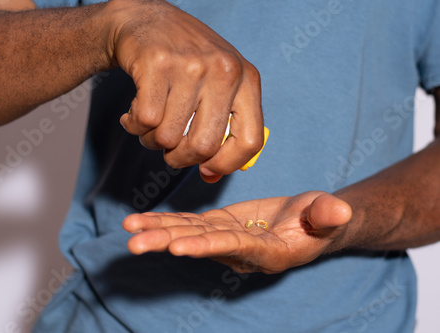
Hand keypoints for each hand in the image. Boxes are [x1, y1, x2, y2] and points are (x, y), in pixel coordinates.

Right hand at [107, 0, 263, 182]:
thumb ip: (220, 128)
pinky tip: (133, 112)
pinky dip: (134, 125)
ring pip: (168, 137)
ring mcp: (191, 66)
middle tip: (169, 149)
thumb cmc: (185, 63)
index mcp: (247, 80)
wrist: (147, 20)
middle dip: (179, 158)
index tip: (206, 168)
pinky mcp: (157, 63)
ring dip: (152, 140)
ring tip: (150, 122)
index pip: (251, 141)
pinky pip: (144, 120)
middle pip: (203, 147)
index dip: (227, 164)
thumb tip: (210, 175)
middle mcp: (224, 71)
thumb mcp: (217, 86)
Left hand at [123, 191, 351, 273]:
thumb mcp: (328, 215)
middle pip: (200, 244)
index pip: (233, 246)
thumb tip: (340, 211)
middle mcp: (240, 250)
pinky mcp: (219, 225)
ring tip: (128, 229)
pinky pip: (188, 224)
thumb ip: (328, 215)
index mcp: (267, 251)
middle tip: (135, 244)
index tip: (178, 247)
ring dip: (157, 231)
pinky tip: (139, 221)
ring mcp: (226, 238)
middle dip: (167, 243)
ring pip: (188, 233)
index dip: (206, 245)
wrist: (308, 223)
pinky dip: (164, 221)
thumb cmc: (321, 220)